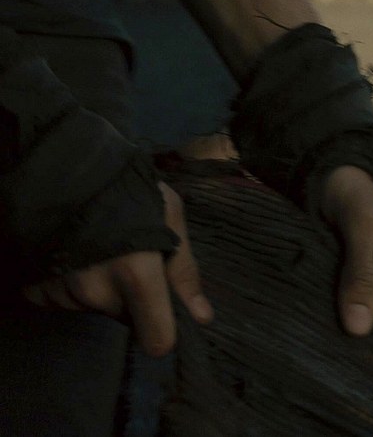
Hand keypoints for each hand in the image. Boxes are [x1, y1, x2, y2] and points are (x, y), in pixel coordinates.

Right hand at [23, 183, 212, 356]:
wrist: (61, 167)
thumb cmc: (126, 188)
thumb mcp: (169, 217)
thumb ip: (185, 271)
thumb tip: (202, 318)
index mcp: (136, 273)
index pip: (156, 339)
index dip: (164, 334)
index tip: (165, 322)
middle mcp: (97, 290)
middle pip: (126, 318)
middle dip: (131, 298)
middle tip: (127, 260)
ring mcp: (62, 291)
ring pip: (96, 308)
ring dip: (100, 288)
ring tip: (99, 251)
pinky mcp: (35, 290)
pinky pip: (64, 302)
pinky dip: (71, 285)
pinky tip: (76, 255)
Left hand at [321, 166, 372, 335]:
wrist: (320, 159)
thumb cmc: (354, 185)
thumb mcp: (363, 226)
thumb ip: (363, 274)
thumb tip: (359, 330)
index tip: (362, 342)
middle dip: (365, 317)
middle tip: (338, 342)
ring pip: (365, 298)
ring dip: (345, 309)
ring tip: (325, 334)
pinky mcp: (350, 263)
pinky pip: (346, 290)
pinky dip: (333, 299)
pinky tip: (318, 316)